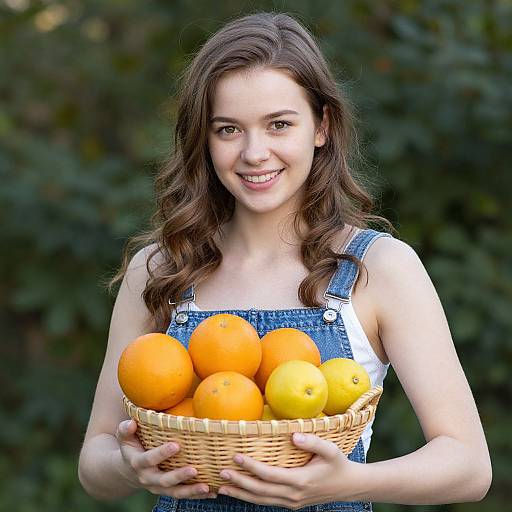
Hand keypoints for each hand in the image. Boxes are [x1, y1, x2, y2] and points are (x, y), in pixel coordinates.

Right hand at [115, 419, 216, 498]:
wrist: (128, 471)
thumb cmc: (131, 446)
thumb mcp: (124, 437)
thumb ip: (125, 429)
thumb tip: (132, 422)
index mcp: (138, 463)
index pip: (149, 459)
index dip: (161, 453)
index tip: (176, 445)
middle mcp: (148, 478)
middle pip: (164, 480)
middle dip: (179, 475)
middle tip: (194, 469)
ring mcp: (158, 487)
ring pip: (175, 492)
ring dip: (191, 491)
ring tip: (206, 486)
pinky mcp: (168, 491)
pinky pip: (183, 495)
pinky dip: (197, 495)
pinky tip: (212, 492)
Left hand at [217, 432, 359, 508]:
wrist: (349, 487)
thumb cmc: (338, 465)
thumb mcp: (330, 450)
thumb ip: (312, 442)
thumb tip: (293, 436)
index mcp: (300, 481)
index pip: (269, 475)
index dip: (251, 467)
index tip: (236, 457)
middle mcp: (293, 495)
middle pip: (260, 491)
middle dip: (239, 482)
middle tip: (221, 472)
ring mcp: (291, 502)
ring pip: (261, 500)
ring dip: (241, 494)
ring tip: (222, 487)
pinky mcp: (291, 503)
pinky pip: (267, 502)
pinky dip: (251, 498)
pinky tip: (240, 492)